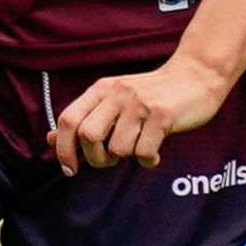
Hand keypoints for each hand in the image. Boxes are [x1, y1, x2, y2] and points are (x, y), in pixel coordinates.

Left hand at [49, 53, 231, 175]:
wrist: (195, 75)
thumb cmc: (151, 95)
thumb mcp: (113, 100)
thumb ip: (85, 118)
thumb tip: (50, 138)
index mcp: (100, 90)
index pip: (67, 120)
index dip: (63, 148)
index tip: (69, 169)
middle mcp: (116, 94)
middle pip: (88, 135)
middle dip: (95, 159)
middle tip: (109, 162)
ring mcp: (139, 104)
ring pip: (118, 148)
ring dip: (127, 158)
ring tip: (138, 148)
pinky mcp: (162, 115)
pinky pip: (144, 152)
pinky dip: (148, 160)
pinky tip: (154, 153)